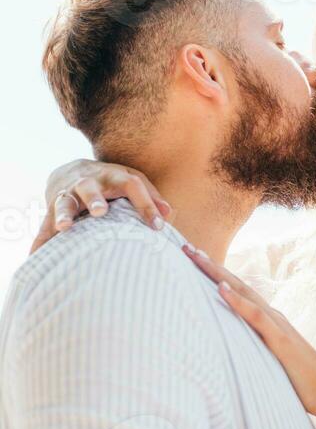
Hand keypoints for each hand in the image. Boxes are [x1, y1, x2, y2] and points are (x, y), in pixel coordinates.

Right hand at [31, 159, 171, 253]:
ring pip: (64, 203)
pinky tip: (35, 257)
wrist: (72, 171)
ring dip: (64, 214)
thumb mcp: (133, 180)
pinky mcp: (51, 210)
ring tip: (64, 227)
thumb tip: (168, 214)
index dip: (146, 205)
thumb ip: (151, 196)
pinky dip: (40, 242)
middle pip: (91, 188)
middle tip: (99, 212)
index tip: (158, 226)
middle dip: (94, 199)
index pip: (133, 186)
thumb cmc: (112, 182)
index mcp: (113, 176)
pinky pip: (44, 227)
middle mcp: (89, 183)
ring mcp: (68, 195)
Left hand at [183, 245, 315, 419]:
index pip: (237, 291)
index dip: (215, 275)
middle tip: (186, 247)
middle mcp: (271, 315)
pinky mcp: (281, 339)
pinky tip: (221, 289)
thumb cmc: (299, 379)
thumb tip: (229, 349)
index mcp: (267, 319)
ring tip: (197, 258)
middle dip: (210, 266)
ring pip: (243, 292)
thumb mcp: (268, 360)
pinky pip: (256, 316)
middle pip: (236, 284)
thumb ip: (253, 348)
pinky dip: (237, 301)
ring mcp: (277, 324)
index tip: (193, 259)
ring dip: (218, 274)